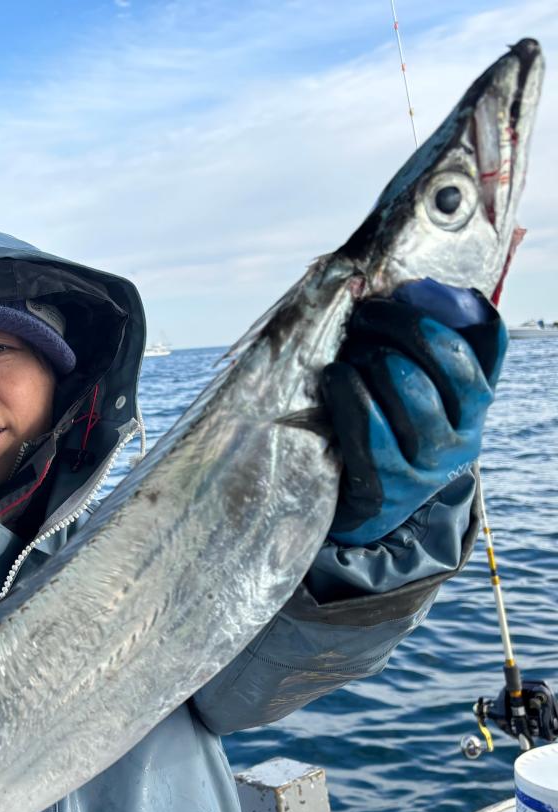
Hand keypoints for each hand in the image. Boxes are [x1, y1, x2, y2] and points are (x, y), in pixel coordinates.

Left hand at [321, 278, 506, 545]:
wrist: (363, 515)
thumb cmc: (381, 434)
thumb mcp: (409, 395)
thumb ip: (415, 350)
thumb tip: (395, 286)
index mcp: (477, 403)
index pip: (488, 340)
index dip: (453, 305)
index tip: (409, 290)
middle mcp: (465, 433)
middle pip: (447, 359)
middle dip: (400, 324)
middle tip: (364, 314)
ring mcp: (429, 464)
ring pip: (411, 388)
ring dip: (372, 358)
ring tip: (347, 353)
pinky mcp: (389, 486)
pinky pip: (370, 427)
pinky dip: (349, 393)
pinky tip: (334, 378)